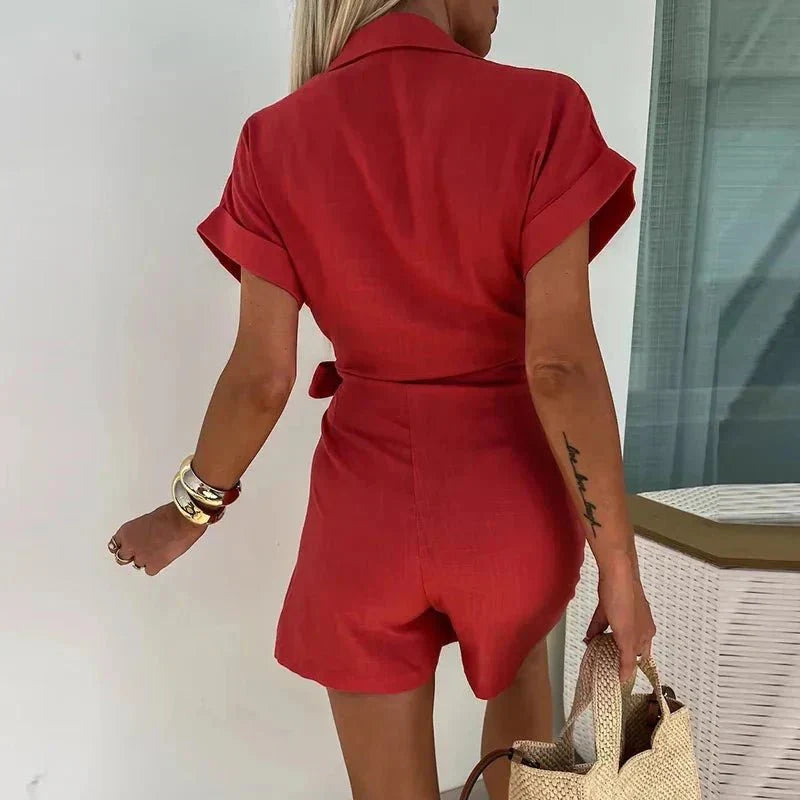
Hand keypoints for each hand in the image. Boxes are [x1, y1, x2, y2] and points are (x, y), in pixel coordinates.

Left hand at [110, 503, 206, 575]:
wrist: (182, 521)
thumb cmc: (170, 514)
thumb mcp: (148, 518)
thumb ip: (141, 530)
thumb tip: (145, 536)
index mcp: (126, 531)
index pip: (115, 544)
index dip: (124, 546)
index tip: (127, 547)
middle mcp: (130, 545)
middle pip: (122, 557)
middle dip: (131, 555)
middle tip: (142, 551)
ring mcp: (141, 557)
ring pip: (137, 564)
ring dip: (145, 560)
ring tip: (156, 552)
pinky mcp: (154, 565)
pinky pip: (150, 571)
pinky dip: (155, 566)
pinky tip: (162, 559)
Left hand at [584, 551, 656, 682]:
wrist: (616, 572)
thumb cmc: (625, 603)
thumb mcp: (626, 636)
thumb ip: (626, 659)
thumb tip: (625, 679)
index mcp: (646, 633)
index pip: (640, 657)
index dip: (630, 668)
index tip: (618, 680)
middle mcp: (638, 624)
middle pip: (626, 645)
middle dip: (614, 655)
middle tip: (602, 668)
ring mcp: (623, 612)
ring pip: (614, 633)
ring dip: (603, 642)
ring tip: (593, 654)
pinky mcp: (610, 604)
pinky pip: (603, 621)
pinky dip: (596, 630)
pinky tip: (587, 637)